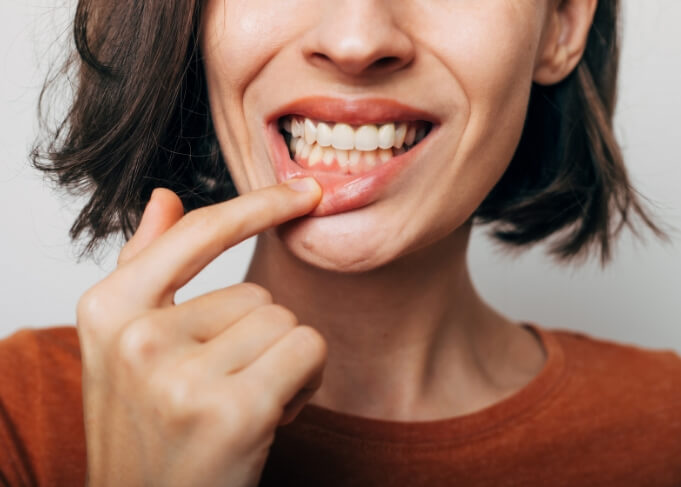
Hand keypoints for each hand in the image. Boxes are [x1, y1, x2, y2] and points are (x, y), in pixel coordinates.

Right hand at [76, 178, 325, 486]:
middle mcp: (138, 338)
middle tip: (224, 387)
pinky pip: (308, 350)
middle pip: (257, 292)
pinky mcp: (234, 410)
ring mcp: (182, 376)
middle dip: (258, 339)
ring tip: (241, 403)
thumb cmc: (147, 428)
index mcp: (107, 310)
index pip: (196, 233)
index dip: (256, 206)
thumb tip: (163, 196)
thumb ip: (143, 265)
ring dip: (281, 362)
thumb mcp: (125, 345)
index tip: (302, 191)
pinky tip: (269, 417)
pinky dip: (305, 381)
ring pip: (285, 322)